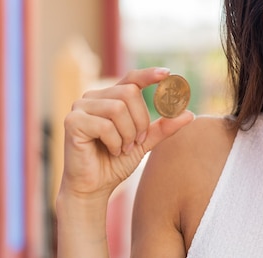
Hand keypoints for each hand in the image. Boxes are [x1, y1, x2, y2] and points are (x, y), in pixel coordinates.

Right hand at [59, 67, 193, 200]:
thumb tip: (190, 114)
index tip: (168, 74)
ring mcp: (80, 108)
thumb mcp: (145, 142)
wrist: (94, 188)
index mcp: (110, 98)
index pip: (132, 78)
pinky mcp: (72, 122)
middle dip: (141, 120)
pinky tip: (112, 151)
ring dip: (128, 133)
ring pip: (118, 108)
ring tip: (124, 148)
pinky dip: (115, 142)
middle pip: (130, 93)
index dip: (149, 74)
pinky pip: (105, 125)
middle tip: (137, 141)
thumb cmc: (115, 163)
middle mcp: (93, 97)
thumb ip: (164, 127)